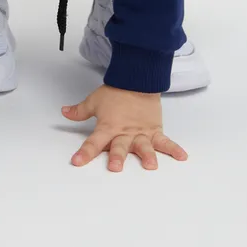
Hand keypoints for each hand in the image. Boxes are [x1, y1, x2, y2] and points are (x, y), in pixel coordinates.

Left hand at [61, 84, 187, 171]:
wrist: (136, 79)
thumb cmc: (116, 92)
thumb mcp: (94, 101)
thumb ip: (79, 111)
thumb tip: (64, 112)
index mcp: (108, 127)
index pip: (94, 142)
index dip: (85, 152)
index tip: (77, 161)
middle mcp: (124, 132)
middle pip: (119, 147)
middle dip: (117, 157)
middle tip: (115, 167)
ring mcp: (141, 133)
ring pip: (143, 146)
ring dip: (146, 155)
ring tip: (150, 165)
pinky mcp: (154, 130)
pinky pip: (165, 141)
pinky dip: (174, 149)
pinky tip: (182, 157)